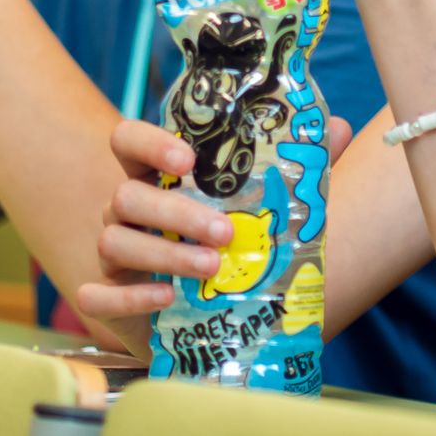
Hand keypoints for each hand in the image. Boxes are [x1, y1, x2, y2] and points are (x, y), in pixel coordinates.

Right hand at [77, 115, 353, 354]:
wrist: (214, 307)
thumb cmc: (238, 239)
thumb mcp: (270, 203)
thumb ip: (300, 167)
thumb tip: (340, 127)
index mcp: (157, 175)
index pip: (127, 140)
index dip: (148, 144)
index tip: (188, 159)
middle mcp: (126, 208)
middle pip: (126, 196)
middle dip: (175, 213)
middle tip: (224, 231)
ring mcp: (112, 252)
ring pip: (114, 242)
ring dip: (164, 254)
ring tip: (213, 267)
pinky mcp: (105, 295)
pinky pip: (96, 294)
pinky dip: (129, 296)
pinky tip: (166, 297)